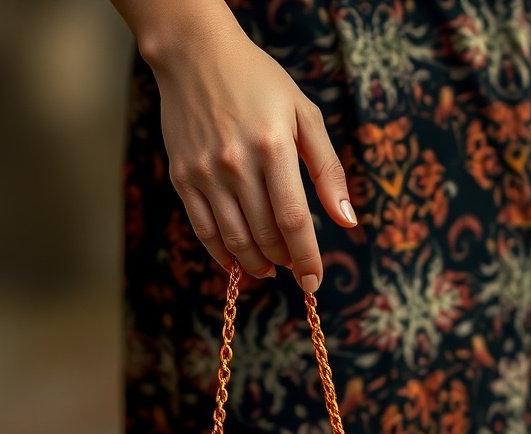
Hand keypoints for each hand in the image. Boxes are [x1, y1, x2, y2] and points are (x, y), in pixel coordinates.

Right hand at [146, 19, 356, 290]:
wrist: (194, 55)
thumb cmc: (259, 82)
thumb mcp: (304, 114)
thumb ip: (328, 169)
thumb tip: (347, 220)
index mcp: (273, 147)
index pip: (293, 219)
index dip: (306, 257)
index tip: (314, 282)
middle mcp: (237, 164)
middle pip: (265, 235)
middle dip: (284, 260)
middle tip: (294, 267)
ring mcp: (206, 174)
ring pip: (234, 240)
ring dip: (256, 263)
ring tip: (270, 268)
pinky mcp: (183, 179)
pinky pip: (204, 231)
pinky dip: (223, 255)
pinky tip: (238, 262)